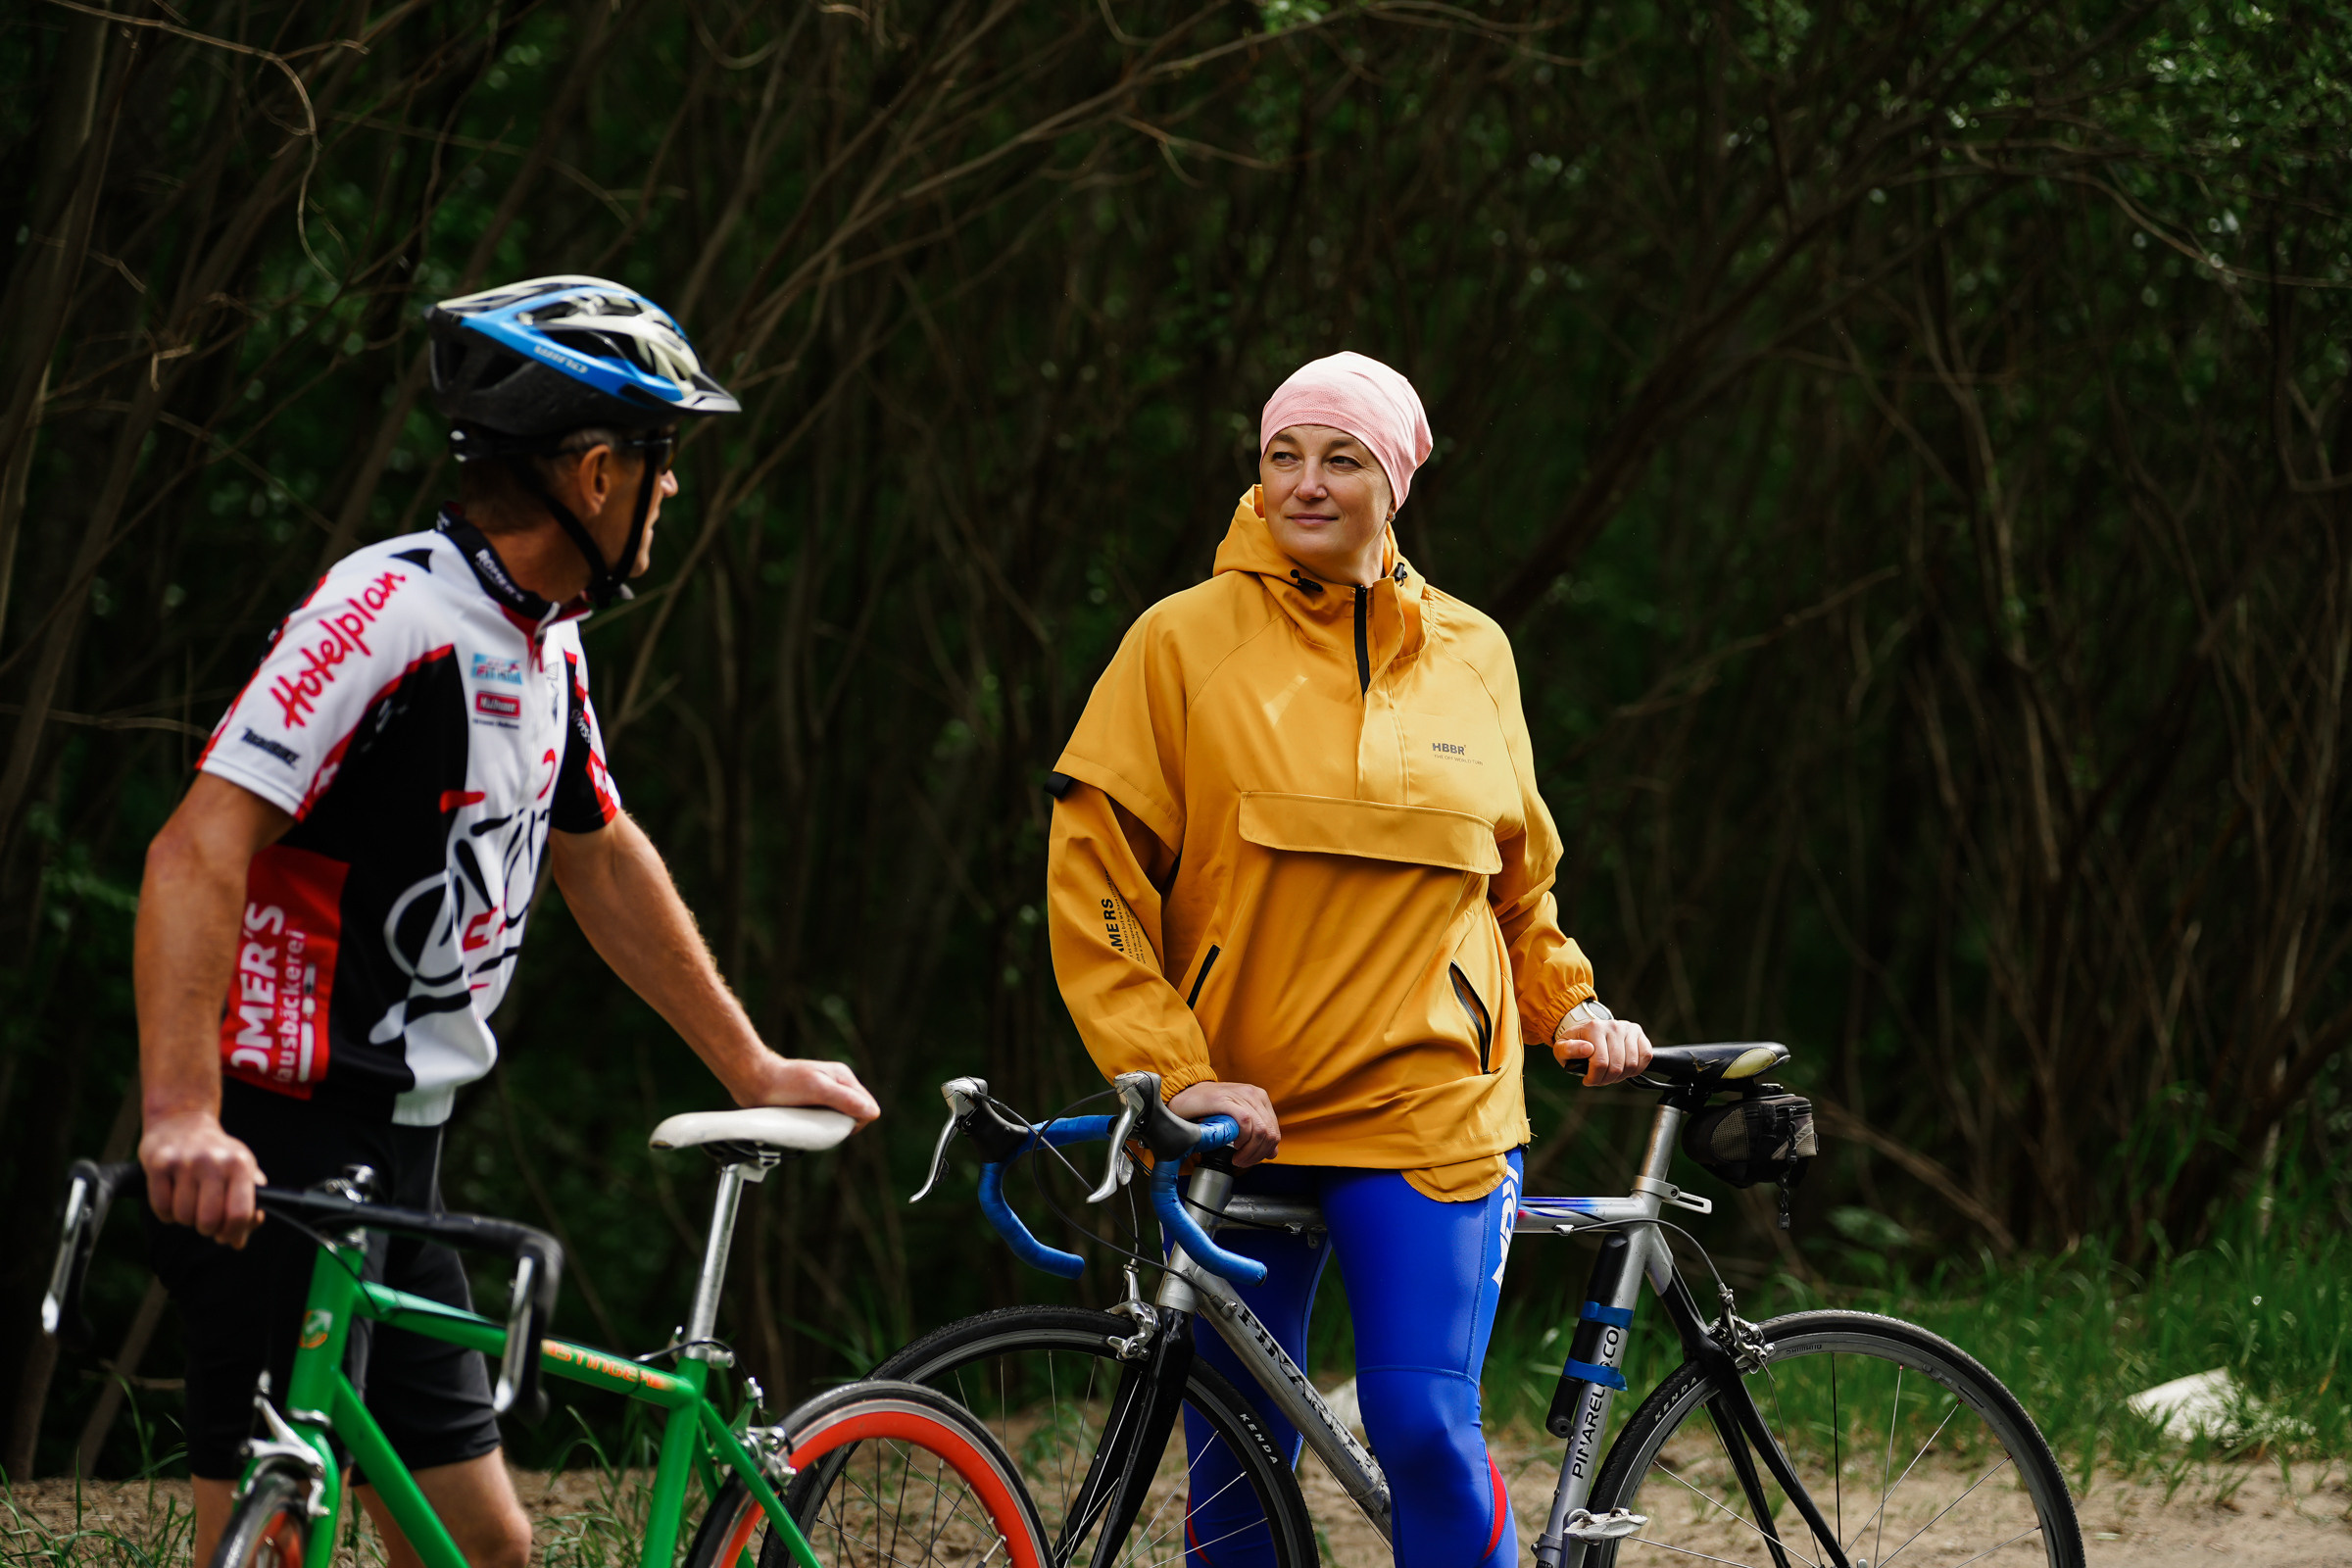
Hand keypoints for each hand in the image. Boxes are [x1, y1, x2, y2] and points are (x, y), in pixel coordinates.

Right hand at [141, 1110, 266, 1246]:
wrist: (182, 1120)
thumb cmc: (216, 1153)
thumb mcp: (242, 1169)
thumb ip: (249, 1204)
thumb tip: (239, 1240)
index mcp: (240, 1164)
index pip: (240, 1213)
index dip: (232, 1233)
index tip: (226, 1235)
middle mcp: (214, 1161)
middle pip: (209, 1221)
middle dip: (206, 1228)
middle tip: (204, 1218)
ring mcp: (185, 1161)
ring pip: (183, 1217)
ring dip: (185, 1218)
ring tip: (189, 1200)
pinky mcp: (158, 1164)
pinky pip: (161, 1207)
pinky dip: (166, 1212)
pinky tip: (172, 1197)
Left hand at [729, 1054, 880, 1126]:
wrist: (754, 1081)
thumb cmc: (784, 1083)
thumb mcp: (817, 1089)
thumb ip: (845, 1100)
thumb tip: (872, 1113)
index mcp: (844, 1078)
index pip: (868, 1107)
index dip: (855, 1121)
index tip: (831, 1122)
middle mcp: (837, 1086)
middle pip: (855, 1114)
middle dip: (841, 1124)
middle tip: (817, 1121)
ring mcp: (825, 1095)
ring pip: (840, 1119)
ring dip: (828, 1126)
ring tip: (808, 1122)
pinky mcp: (812, 1104)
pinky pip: (825, 1120)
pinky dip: (819, 1126)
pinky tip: (804, 1123)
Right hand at [1167, 1080, 1279, 1166]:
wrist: (1185, 1095)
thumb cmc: (1209, 1108)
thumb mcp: (1238, 1119)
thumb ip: (1256, 1134)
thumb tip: (1273, 1152)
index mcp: (1259, 1097)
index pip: (1274, 1130)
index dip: (1265, 1151)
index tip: (1252, 1159)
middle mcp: (1253, 1094)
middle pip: (1269, 1133)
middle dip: (1257, 1154)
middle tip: (1242, 1161)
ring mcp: (1240, 1095)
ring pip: (1260, 1130)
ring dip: (1249, 1150)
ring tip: (1236, 1157)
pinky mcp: (1226, 1100)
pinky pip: (1245, 1122)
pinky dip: (1242, 1138)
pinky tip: (1232, 1144)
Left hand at [1552, 1017, 1653, 1087]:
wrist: (1587, 1031)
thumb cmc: (1575, 1043)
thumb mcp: (1561, 1048)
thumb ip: (1568, 1050)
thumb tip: (1587, 1049)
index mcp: (1594, 1028)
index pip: (1600, 1063)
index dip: (1594, 1078)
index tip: (1588, 1080)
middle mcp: (1613, 1026)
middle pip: (1617, 1066)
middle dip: (1607, 1080)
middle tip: (1599, 1079)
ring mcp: (1628, 1028)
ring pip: (1631, 1064)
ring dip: (1621, 1076)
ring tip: (1610, 1074)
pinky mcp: (1639, 1033)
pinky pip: (1645, 1057)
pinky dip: (1636, 1069)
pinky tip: (1623, 1069)